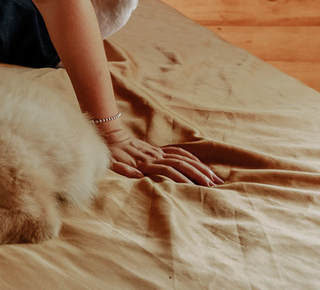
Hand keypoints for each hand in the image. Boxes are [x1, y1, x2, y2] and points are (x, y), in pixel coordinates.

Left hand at [97, 124, 221, 185]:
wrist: (110, 136)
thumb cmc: (111, 154)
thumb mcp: (112, 164)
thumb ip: (124, 170)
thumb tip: (137, 176)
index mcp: (144, 163)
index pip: (168, 171)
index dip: (181, 179)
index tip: (194, 188)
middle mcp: (154, 157)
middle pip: (180, 164)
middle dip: (198, 174)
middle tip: (213, 185)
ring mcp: (157, 152)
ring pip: (183, 158)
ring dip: (199, 167)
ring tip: (214, 178)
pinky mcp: (158, 150)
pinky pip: (178, 152)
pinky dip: (191, 158)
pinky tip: (201, 165)